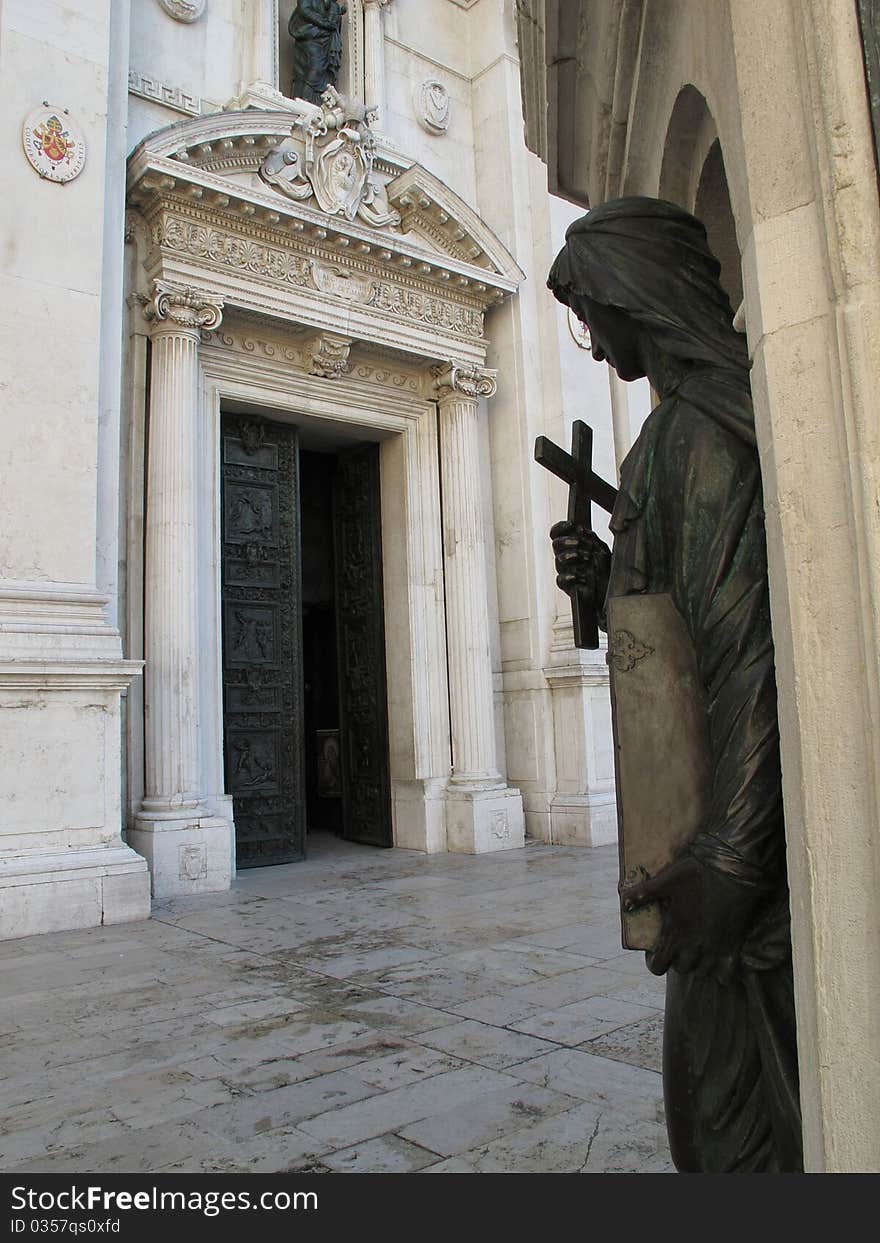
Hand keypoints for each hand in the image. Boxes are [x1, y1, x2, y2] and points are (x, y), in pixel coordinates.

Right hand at [550, 520, 610, 602]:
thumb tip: (581, 529)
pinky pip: (560, 579)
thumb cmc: (605, 569)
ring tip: (587, 557)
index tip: (570, 524)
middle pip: (555, 544)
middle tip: (579, 542)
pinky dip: (571, 576)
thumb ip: (591, 538)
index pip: (557, 534)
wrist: (611, 589)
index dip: (560, 527)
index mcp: (572, 546)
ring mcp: (566, 571)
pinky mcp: (567, 585)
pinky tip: (583, 577)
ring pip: (558, 560)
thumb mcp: (602, 549)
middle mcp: (567, 557)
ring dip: (573, 555)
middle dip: (567, 540)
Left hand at [620, 853, 761, 982]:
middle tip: (678, 946)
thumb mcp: (667, 879)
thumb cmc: (697, 871)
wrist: (733, 868)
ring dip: (698, 965)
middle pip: (682, 969)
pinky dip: (721, 969)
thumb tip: (624, 903)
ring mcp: (714, 948)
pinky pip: (725, 972)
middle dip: (677, 960)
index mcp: (675, 931)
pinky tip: (718, 955)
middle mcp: (693, 945)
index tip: (656, 953)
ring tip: (697, 950)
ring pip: (703, 972)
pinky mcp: (733, 945)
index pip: (659, 965)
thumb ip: (645, 893)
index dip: (654, 962)